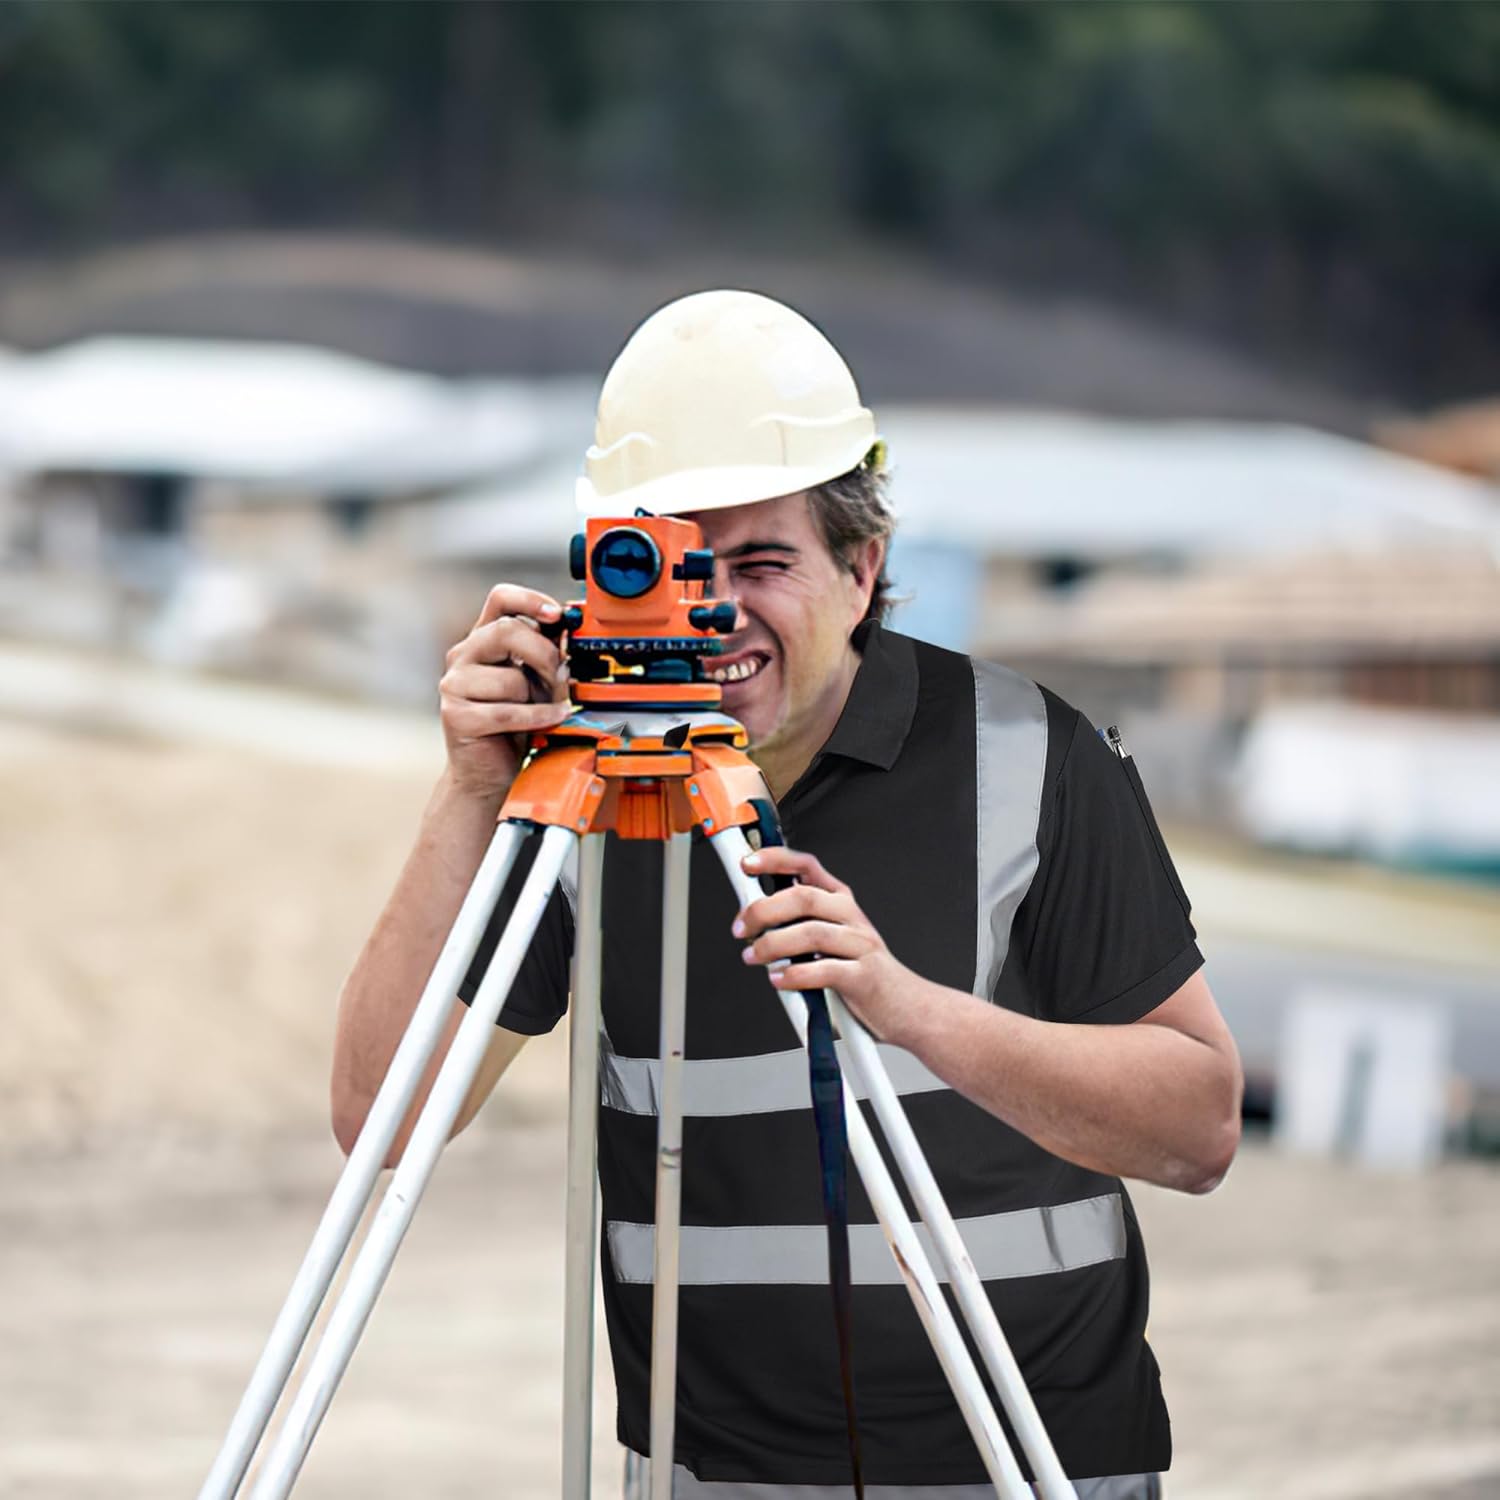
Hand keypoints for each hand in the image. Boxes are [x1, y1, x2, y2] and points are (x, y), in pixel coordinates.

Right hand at [439, 584, 572, 799]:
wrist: (489, 772)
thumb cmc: (516, 724)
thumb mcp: (536, 680)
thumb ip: (545, 654)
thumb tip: (568, 631)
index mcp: (482, 639)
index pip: (500, 599)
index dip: (531, 600)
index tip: (557, 615)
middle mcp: (463, 656)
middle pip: (507, 631)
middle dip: (544, 655)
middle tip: (561, 676)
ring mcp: (454, 685)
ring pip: (510, 678)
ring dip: (538, 697)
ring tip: (544, 710)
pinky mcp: (457, 716)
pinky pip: (508, 712)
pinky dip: (538, 717)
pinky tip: (551, 720)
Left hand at [734, 846, 919, 1044]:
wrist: (906, 1006)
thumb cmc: (862, 972)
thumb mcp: (834, 938)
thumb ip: (800, 925)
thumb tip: (753, 919)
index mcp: (841, 902)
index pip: (807, 866)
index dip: (775, 860)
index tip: (747, 864)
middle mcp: (851, 917)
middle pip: (803, 898)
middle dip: (763, 910)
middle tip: (741, 928)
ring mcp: (860, 946)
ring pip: (811, 933)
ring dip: (773, 945)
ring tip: (753, 957)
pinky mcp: (863, 977)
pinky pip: (824, 970)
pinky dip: (795, 975)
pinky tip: (779, 980)